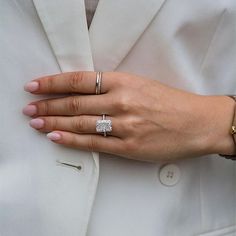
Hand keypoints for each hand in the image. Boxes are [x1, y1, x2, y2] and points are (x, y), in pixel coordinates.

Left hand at [23, 71, 234, 161]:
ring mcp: (124, 126)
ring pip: (79, 123)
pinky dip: (72, 140)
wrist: (197, 122)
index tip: (35, 86)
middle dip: (47, 105)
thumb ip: (113, 88)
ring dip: (54, 123)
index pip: (79, 80)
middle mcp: (121, 102)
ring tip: (36, 122)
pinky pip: (94, 143)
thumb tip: (85, 93)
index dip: (53, 83)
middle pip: (74, 103)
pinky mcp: (129, 147)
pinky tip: (56, 137)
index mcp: (124, 82)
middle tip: (29, 107)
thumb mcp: (140, 85)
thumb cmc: (171, 102)